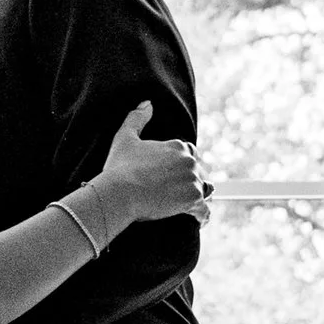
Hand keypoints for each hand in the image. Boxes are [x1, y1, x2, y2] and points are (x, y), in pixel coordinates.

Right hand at [88, 97, 211, 233]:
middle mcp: (189, 161)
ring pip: (203, 190)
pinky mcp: (193, 199)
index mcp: (178, 146)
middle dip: (191, 181)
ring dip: (198, 198)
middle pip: (197, 172)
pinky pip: (204, 210)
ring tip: (191, 208)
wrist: (119, 193)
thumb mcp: (124, 138)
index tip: (175, 176)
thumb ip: (136, 118)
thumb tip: (147, 102)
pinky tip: (199, 221)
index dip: (182, 165)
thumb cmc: (119, 167)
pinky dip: (203, 216)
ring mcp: (193, 180)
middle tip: (181, 195)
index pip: (189, 154)